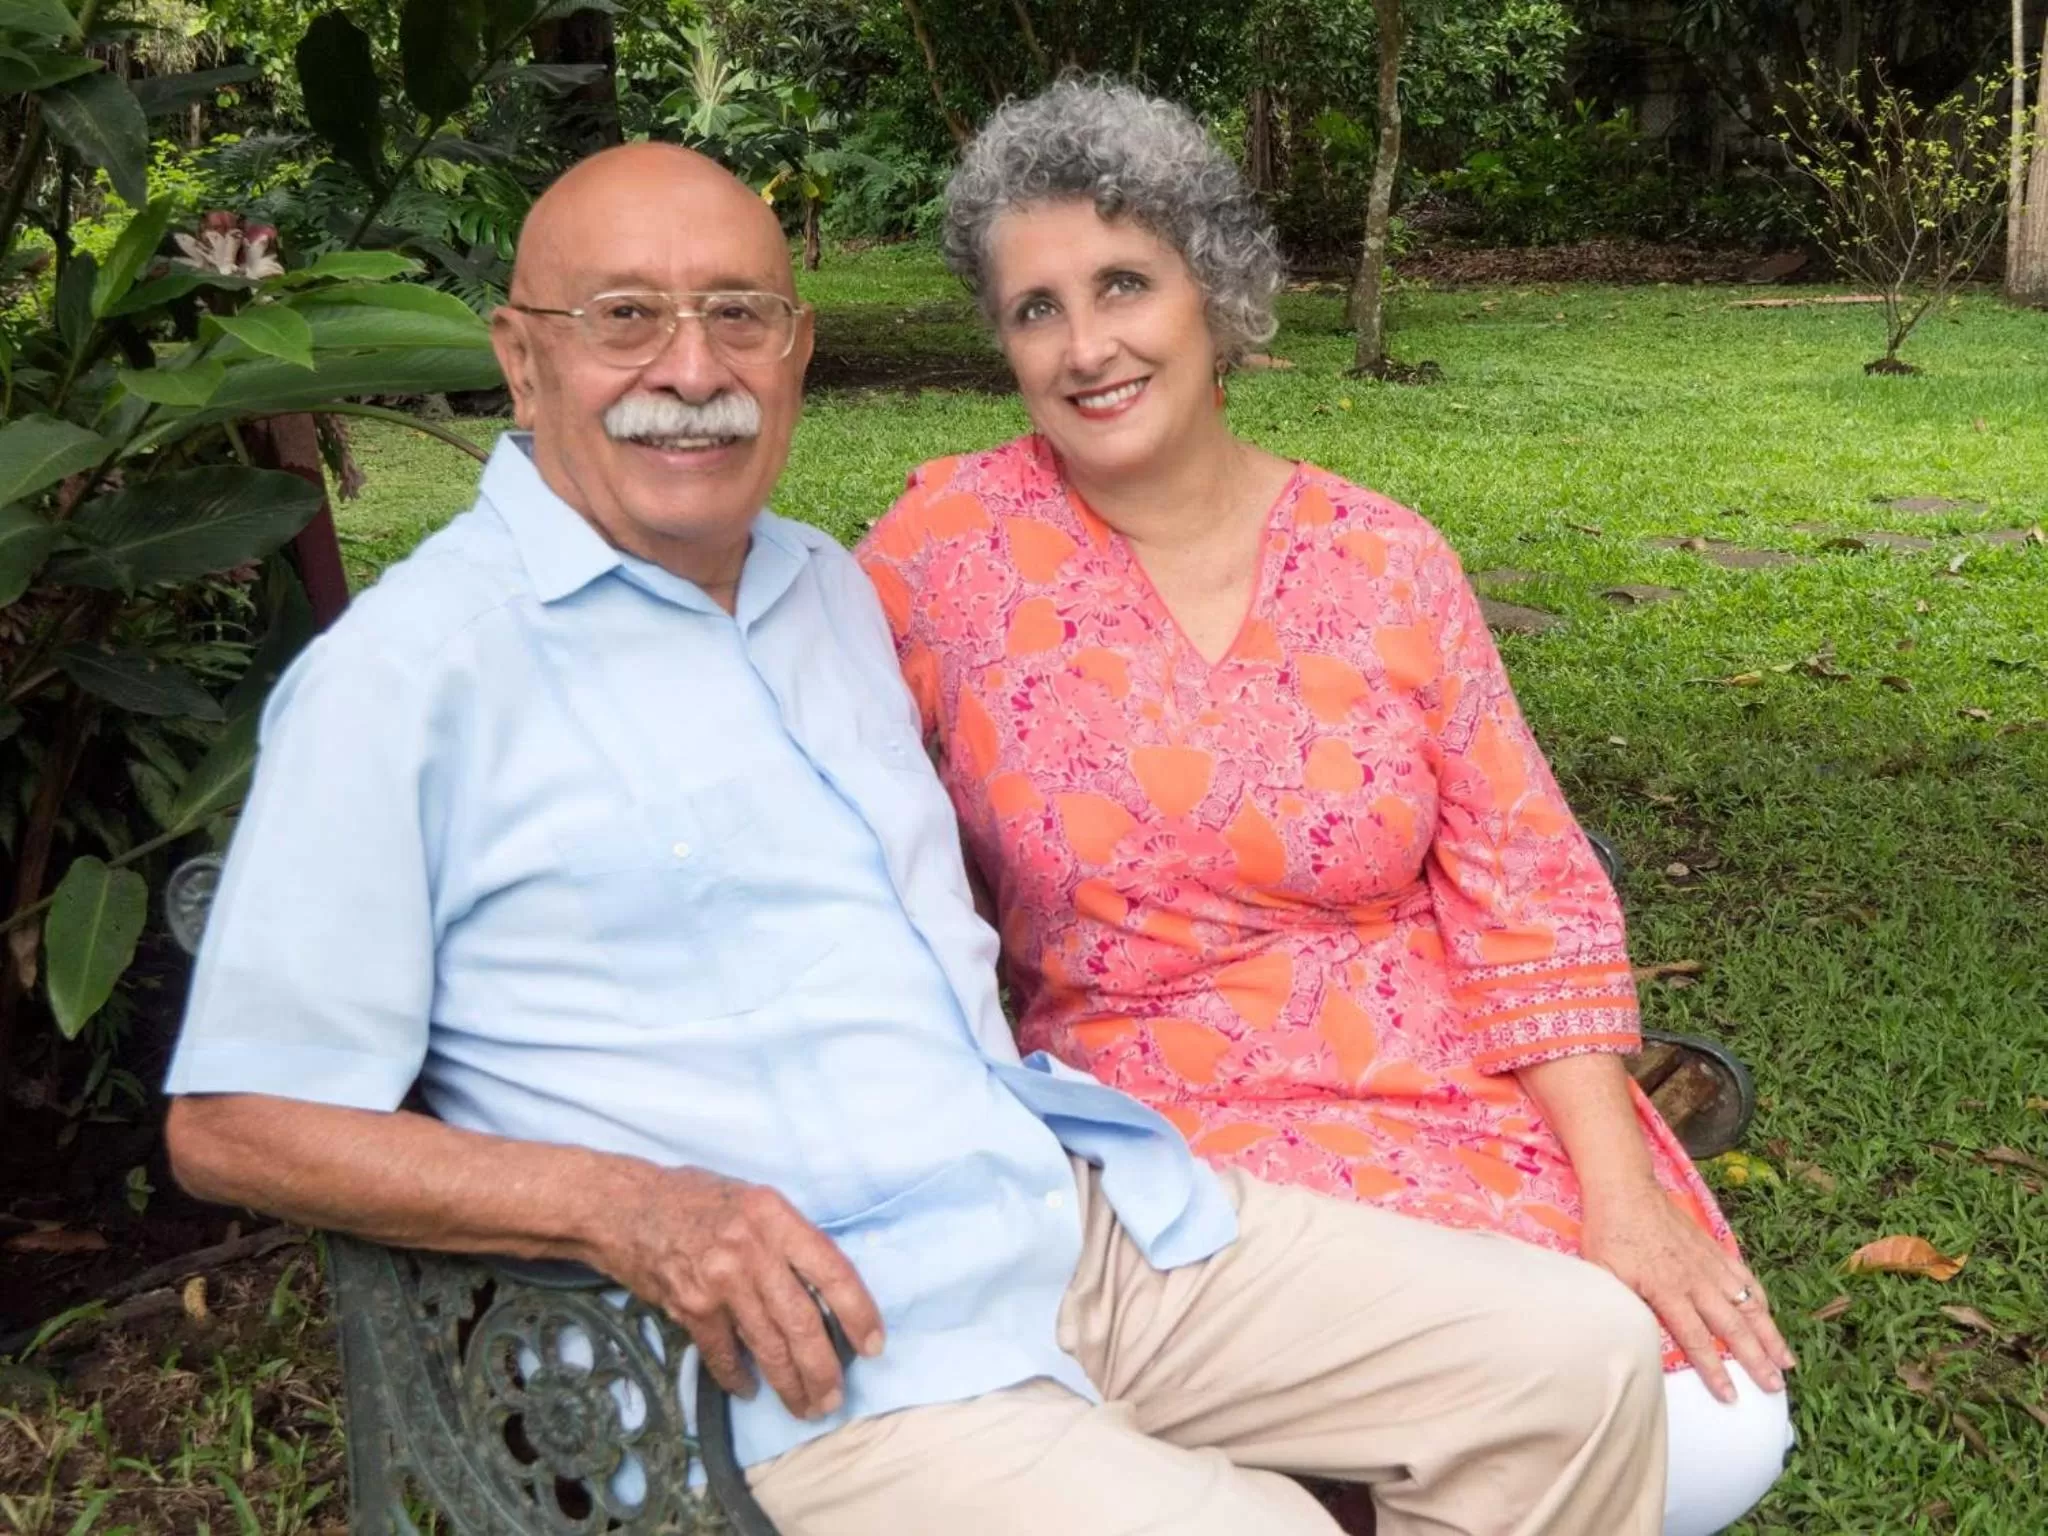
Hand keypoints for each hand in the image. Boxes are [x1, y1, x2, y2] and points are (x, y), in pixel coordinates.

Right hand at [595, 1165, 883, 1419]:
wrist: (623, 1206)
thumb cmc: (696, 1198)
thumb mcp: (753, 1199)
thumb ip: (788, 1237)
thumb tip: (825, 1288)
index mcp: (775, 1216)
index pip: (831, 1270)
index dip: (859, 1312)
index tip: (874, 1344)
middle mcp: (750, 1249)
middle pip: (802, 1322)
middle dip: (824, 1368)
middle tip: (836, 1398)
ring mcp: (718, 1281)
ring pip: (767, 1346)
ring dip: (790, 1383)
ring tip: (806, 1406)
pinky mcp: (690, 1306)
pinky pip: (723, 1354)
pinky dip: (737, 1377)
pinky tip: (749, 1389)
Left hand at [1579, 1176, 1796, 1403]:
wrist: (1625, 1189)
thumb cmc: (1609, 1233)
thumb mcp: (1603, 1272)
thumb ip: (1621, 1304)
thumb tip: (1629, 1335)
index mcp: (1667, 1290)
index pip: (1695, 1339)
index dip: (1714, 1370)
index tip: (1732, 1396)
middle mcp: (1695, 1281)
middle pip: (1732, 1327)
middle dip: (1755, 1360)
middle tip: (1774, 1388)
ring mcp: (1708, 1264)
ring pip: (1747, 1304)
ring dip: (1768, 1334)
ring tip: (1787, 1362)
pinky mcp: (1714, 1249)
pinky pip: (1744, 1276)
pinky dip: (1760, 1297)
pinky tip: (1769, 1314)